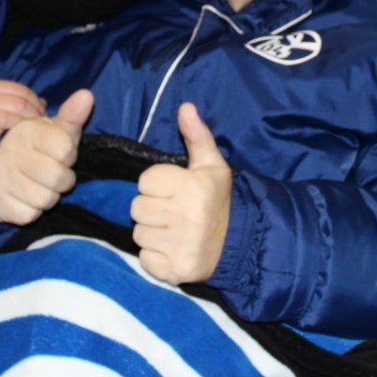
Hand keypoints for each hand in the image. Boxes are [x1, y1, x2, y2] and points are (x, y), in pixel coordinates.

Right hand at [0, 79, 46, 164]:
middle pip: (15, 104)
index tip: (43, 115)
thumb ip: (10, 100)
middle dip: (32, 116)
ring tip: (28, 138)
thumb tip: (42, 103)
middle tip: (40, 129)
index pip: (19, 90)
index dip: (35, 102)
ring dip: (21, 128)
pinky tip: (6, 143)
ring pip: (4, 118)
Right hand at [0, 89, 92, 224]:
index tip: (61, 152)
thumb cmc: (43, 147)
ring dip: (49, 196)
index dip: (69, 155)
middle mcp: (9, 152)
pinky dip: (33, 210)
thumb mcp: (60, 130)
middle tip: (53, 171)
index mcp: (27, 131)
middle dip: (63, 179)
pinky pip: (29, 215)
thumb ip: (73, 115)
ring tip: (39, 183)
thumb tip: (86, 95)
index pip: (65, 150)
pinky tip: (26, 197)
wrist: (11, 166)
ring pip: (45, 200)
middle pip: (59, 179)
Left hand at [131, 104, 231, 283]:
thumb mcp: (211, 164)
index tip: (175, 190)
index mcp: (192, 189)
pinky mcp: (174, 271)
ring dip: (151, 231)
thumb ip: (196, 135)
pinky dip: (154, 255)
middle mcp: (186, 218)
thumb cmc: (218, 199)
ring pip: (138, 233)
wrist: (239, 243)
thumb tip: (185, 106)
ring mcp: (180, 247)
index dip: (157, 184)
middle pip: (136, 208)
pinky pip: (144, 258)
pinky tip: (172, 247)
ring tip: (173, 229)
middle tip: (172, 210)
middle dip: (151, 207)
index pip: (144, 182)